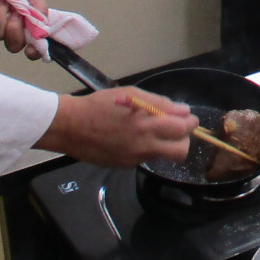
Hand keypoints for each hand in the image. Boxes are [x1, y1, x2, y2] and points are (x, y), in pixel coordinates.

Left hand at [0, 0, 46, 59]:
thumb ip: (38, 5)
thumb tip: (45, 29)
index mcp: (24, 20)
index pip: (31, 44)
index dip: (33, 50)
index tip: (32, 49)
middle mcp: (8, 26)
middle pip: (14, 44)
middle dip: (16, 29)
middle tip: (14, 11)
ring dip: (0, 15)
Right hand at [39, 88, 196, 165]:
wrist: (69, 127)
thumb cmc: (100, 105)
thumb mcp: (131, 94)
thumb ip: (159, 103)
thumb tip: (182, 110)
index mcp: (147, 124)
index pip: (182, 128)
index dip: (190, 122)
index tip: (188, 117)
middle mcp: (144, 145)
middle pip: (180, 151)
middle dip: (184, 139)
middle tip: (177, 128)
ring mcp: (135, 158)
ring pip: (164, 156)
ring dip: (167, 145)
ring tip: (157, 132)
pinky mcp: (125, 165)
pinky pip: (146, 158)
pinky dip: (148, 148)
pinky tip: (135, 138)